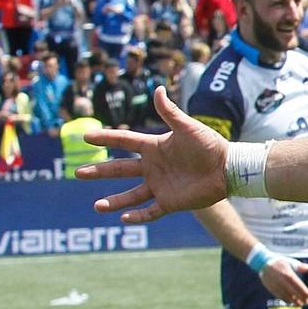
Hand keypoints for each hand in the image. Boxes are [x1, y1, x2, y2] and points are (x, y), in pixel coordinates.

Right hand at [84, 86, 229, 222]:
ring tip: (96, 206)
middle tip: (78, 173)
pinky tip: (124, 218)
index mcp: (154, 147)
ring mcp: (160, 185)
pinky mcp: (170, 202)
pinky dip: (137, 216)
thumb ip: (170, 112)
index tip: (86, 137)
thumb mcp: (188, 127)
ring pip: (131, 195)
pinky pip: (150, 211)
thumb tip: (158, 89)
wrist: (229, 168)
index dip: (106, 138)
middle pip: (120, 169)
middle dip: (99, 172)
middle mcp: (153, 167)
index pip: (124, 141)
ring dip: (113, 201)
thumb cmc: (210, 145)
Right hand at [260, 256, 307, 304]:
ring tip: (300, 304)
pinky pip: (279, 296)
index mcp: (288, 274)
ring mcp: (275, 285)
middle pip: (293, 292)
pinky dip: (285, 300)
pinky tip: (291, 302)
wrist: (263, 263)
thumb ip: (300, 266)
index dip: (304, 292)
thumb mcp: (290, 261)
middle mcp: (281, 281)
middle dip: (300, 298)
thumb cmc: (280, 262)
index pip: (298, 285)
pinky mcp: (271, 288)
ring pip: (286, 295)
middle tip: (307, 303)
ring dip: (294, 301)